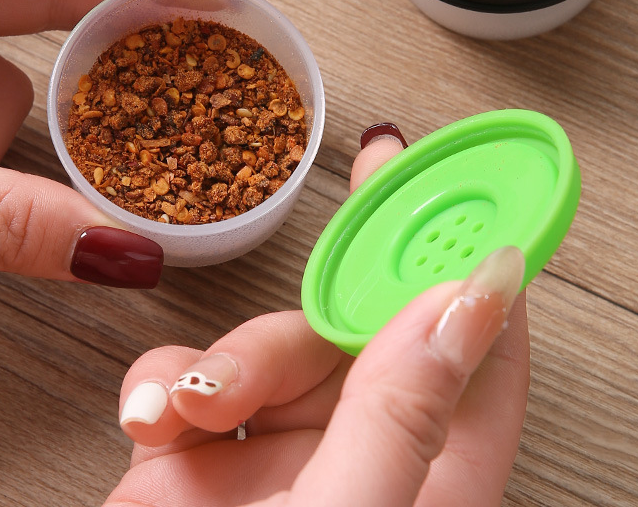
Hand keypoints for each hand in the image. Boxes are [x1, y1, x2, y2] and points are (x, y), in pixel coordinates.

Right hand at [109, 133, 529, 506]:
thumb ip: (403, 419)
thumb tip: (467, 301)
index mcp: (431, 484)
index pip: (486, 347)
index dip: (486, 253)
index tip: (477, 177)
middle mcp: (363, 459)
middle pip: (370, 324)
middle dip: (345, 272)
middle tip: (380, 163)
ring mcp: (278, 453)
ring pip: (277, 337)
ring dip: (232, 353)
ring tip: (192, 404)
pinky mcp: (199, 452)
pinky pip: (189, 371)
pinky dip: (165, 380)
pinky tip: (151, 419)